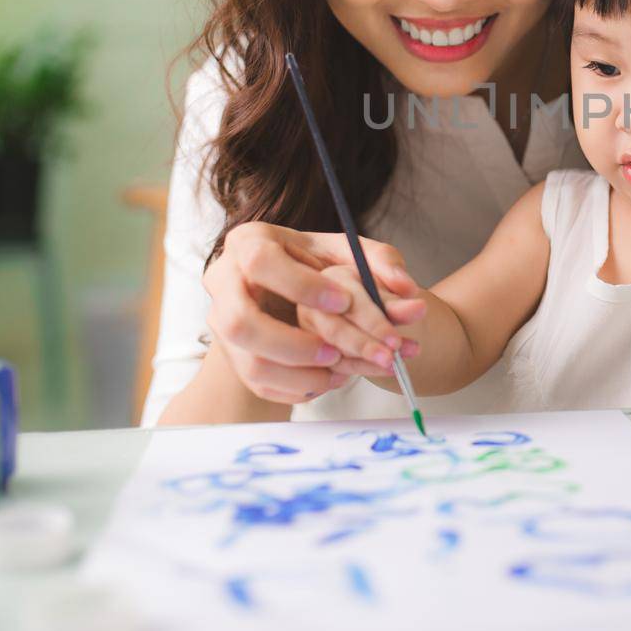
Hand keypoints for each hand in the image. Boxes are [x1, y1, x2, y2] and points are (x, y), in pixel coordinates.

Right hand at [203, 222, 425, 404]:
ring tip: (339, 370)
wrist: (290, 291)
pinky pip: (258, 383)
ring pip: (248, 362)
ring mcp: (223, 323)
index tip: (344, 301)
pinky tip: (329, 379)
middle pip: (239, 322)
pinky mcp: (234, 356)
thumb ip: (381, 261)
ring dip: (297, 372)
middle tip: (337, 352)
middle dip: (291, 344)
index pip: (261, 262)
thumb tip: (407, 289)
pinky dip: (296, 388)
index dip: (301, 286)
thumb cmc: (318, 265)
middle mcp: (225, 282)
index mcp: (250, 242)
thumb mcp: (347, 251)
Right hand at [294, 264, 427, 373]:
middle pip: (336, 331)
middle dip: (367, 346)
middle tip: (392, 357)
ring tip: (396, 365)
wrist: (358, 303)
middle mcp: (313, 307)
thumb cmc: (366, 285)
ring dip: (369, 363)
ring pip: (334, 354)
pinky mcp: (310, 355)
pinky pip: (333, 370)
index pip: (350, 303)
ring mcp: (307, 333)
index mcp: (330, 280)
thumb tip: (409, 289)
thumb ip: (395, 276)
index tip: (395, 339)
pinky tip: (384, 369)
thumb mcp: (380, 273)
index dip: (374, 323)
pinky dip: (361, 371)